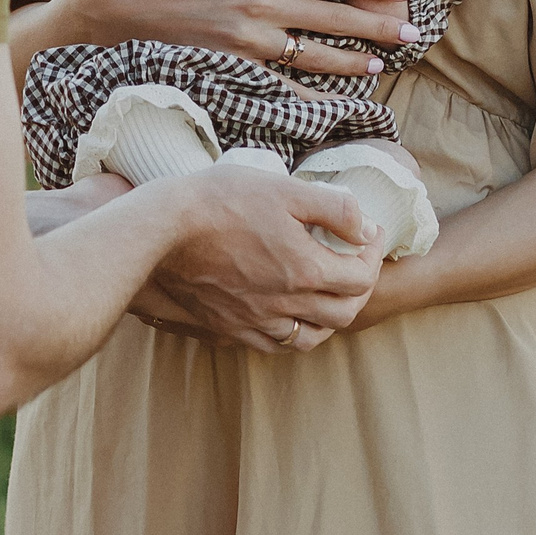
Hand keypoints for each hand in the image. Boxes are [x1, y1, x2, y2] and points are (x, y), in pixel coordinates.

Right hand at [50, 0, 419, 79]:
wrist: (120, 1)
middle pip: (337, 9)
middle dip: (380, 20)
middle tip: (412, 29)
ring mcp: (248, 33)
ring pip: (317, 48)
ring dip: (354, 57)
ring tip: (379, 63)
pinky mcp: (232, 63)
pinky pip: (284, 84)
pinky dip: (313, 93)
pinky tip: (335, 98)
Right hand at [136, 163, 384, 350]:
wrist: (162, 231)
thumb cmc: (220, 202)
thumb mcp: (284, 189)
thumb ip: (334, 208)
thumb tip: (365, 227)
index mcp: (305, 270)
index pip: (361, 278)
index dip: (373, 254)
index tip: (369, 234)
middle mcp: (286, 304)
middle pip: (344, 312)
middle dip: (360, 287)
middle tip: (356, 262)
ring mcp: (257, 320)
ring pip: (311, 337)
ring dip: (330, 318)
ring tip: (327, 294)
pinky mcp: (231, 327)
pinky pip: (273, 345)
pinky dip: (292, 333)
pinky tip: (287, 314)